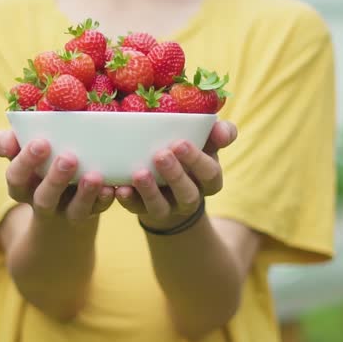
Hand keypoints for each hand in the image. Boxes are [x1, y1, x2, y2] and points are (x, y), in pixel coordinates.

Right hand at [0, 130, 114, 223]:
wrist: (60, 205)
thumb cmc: (38, 165)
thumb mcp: (21, 154)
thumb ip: (8, 142)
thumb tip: (7, 140)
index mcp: (22, 186)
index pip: (16, 177)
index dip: (25, 161)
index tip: (40, 142)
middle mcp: (43, 202)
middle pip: (44, 198)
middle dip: (55, 179)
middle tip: (68, 157)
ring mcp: (67, 212)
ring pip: (74, 210)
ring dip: (84, 193)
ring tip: (94, 176)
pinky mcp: (90, 214)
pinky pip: (98, 211)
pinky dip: (104, 200)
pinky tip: (110, 188)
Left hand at [115, 121, 237, 229]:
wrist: (170, 182)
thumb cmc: (189, 155)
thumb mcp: (206, 143)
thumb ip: (218, 134)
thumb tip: (221, 130)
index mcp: (209, 180)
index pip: (210, 174)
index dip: (197, 160)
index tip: (180, 142)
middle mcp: (190, 198)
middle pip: (188, 194)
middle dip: (175, 175)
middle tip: (160, 155)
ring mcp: (167, 208)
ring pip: (161, 207)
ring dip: (150, 191)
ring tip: (139, 174)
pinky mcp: (143, 210)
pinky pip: (136, 209)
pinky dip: (128, 199)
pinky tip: (121, 188)